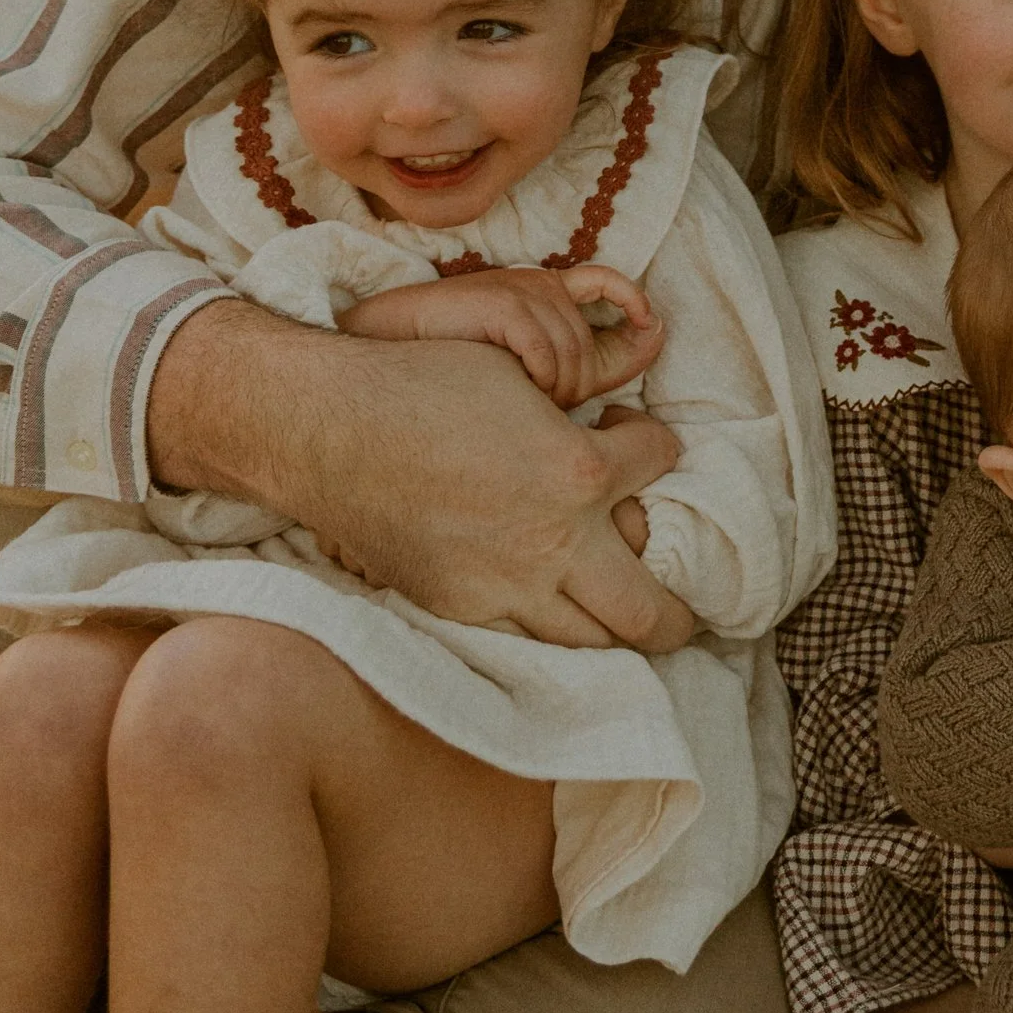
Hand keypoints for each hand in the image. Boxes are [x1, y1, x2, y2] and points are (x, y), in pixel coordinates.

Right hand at [147, 302, 680, 650]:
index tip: (639, 439)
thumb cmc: (420, 380)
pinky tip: (550, 605)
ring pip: (590, 643)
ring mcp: (503, 588)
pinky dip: (550, 628)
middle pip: (648, 612)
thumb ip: (573, 410)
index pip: (659, 463)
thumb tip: (605, 426)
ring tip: (622, 615)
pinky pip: (525, 641)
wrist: (326, 427)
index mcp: (577, 470)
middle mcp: (552, 543)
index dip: (657, 444)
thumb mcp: (516, 370)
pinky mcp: (458, 607)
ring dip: (615, 627)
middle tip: (686, 605)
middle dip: (677, 611)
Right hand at [340, 260, 659, 409]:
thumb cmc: (449, 378)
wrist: (381, 365)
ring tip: (518, 407)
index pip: (610, 282)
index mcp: (546, 295)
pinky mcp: (498, 299)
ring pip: (573, 351)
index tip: (648, 329)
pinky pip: (545, 349)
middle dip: (576, 388)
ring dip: (554, 392)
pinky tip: (511, 391)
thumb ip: (584, 371)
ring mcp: (516, 288)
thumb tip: (650, 353)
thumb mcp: (528, 379)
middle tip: (540, 410)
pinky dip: (536, 379)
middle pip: (591, 343)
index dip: (635, 307)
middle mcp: (536, 284)